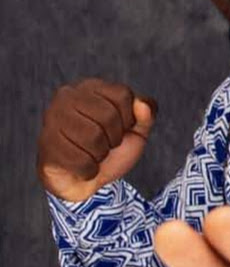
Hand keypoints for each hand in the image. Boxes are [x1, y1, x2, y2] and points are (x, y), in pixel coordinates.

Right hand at [36, 77, 157, 200]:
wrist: (87, 179)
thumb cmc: (112, 149)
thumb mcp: (137, 130)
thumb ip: (147, 115)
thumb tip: (141, 105)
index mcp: (91, 87)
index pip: (123, 95)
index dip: (129, 119)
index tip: (120, 128)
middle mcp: (67, 96)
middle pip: (108, 116)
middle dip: (115, 138)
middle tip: (105, 144)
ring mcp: (53, 118)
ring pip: (93, 138)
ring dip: (100, 154)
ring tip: (93, 153)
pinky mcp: (45, 143)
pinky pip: (79, 160)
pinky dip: (89, 169)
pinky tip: (81, 165)